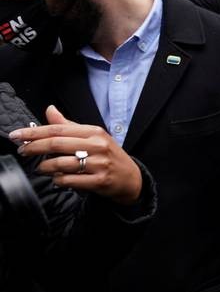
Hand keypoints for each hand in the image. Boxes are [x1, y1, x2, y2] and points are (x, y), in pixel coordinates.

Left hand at [11, 106, 142, 205]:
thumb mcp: (93, 137)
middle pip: (57, 144)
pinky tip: (57, 178)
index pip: (58, 129)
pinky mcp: (99, 181)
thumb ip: (69, 126)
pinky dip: (58, 180)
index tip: (17, 135)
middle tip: (22, 151)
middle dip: (34, 147)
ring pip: (61, 163)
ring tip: (41, 168)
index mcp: (94, 132)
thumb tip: (49, 110)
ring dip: (44, 167)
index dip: (34, 132)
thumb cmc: (108, 156)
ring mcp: (99, 164)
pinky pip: (69, 180)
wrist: (131, 178)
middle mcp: (98, 146)